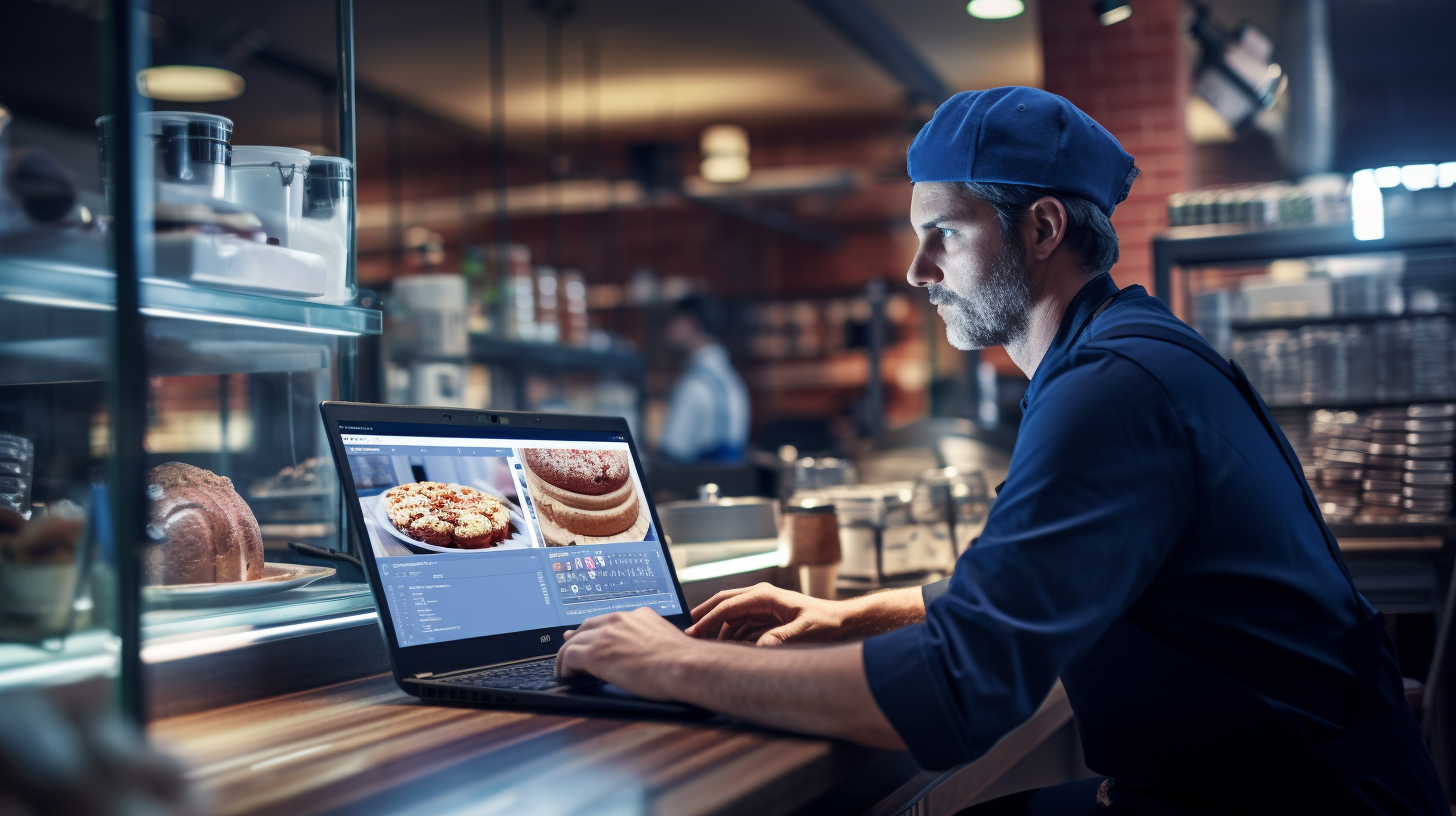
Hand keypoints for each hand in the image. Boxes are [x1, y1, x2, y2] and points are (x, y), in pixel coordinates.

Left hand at [555, 607, 697, 700]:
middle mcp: (619, 620)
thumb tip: (647, 650)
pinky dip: (564, 666)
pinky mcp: (596, 653)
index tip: (590, 637)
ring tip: (564, 669)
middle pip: (587, 626)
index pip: (608, 620)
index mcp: (638, 615)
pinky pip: (569, 656)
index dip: (595, 630)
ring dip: (566, 655)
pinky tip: (566, 676)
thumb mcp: (665, 640)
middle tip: (567, 647)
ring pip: (573, 641)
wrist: (683, 665)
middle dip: (575, 637)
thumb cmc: (682, 661)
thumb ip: (651, 638)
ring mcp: (606, 635)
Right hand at [685, 583, 851, 645]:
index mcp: (765, 596)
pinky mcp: (766, 618)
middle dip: (704, 616)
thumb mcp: (804, 633)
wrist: (842, 623)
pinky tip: (723, 648)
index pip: (728, 606)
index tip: (693, 633)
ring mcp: (762, 606)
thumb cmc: (826, 623)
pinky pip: (740, 624)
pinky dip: (729, 634)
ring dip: (716, 628)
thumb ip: (781, 639)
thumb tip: (758, 647)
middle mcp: (761, 597)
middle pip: (724, 603)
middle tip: (687, 633)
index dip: (709, 620)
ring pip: (730, 615)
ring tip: (702, 645)